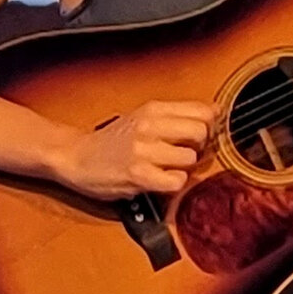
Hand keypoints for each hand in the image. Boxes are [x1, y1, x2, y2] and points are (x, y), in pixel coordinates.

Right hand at [54, 100, 214, 198]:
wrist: (76, 156)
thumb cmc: (112, 140)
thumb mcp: (143, 117)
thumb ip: (177, 114)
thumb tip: (216, 111)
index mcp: (153, 109)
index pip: (203, 111)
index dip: (210, 126)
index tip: (202, 135)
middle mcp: (149, 126)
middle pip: (201, 132)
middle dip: (200, 147)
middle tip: (185, 153)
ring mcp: (143, 150)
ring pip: (190, 159)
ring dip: (183, 168)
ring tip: (166, 168)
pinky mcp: (138, 175)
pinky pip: (176, 181)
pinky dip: (173, 184)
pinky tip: (160, 180)